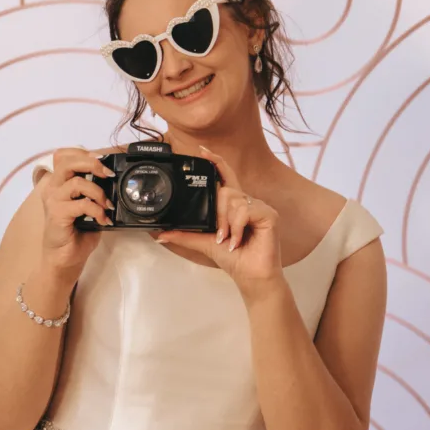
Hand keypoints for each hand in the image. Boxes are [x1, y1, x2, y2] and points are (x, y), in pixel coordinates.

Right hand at [38, 147, 114, 281]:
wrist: (65, 259)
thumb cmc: (77, 234)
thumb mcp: (88, 207)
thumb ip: (94, 191)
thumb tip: (113, 181)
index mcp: (58, 183)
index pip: (63, 155)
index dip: (83, 153)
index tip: (103, 160)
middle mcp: (53, 189)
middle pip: (67, 161)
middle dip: (92, 163)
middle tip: (109, 174)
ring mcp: (53, 201)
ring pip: (77, 182)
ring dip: (99, 192)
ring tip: (107, 205)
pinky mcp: (57, 214)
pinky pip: (82, 204)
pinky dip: (98, 210)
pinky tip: (103, 220)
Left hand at [154, 146, 283, 296]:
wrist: (251, 277)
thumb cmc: (234, 259)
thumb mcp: (204, 243)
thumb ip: (184, 234)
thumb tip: (160, 233)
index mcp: (235, 206)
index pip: (226, 177)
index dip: (216, 163)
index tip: (201, 152)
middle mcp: (248, 203)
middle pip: (226, 190)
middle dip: (218, 214)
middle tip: (220, 235)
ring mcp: (260, 207)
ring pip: (234, 199)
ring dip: (227, 223)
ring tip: (229, 239)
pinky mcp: (270, 215)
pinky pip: (246, 210)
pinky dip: (238, 226)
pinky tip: (239, 240)